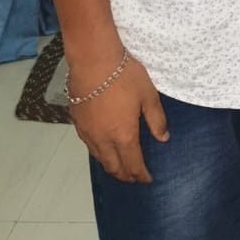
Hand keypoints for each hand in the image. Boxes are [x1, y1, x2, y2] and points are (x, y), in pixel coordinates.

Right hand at [67, 55, 168, 182]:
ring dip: (110, 165)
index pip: (133, 164)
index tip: (147, 179)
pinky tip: (102, 146)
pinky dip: (98, 152)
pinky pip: (88, 145)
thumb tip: (163, 138)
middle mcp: (103, 139)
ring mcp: (87, 132)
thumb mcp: (148, 95)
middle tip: (133, 177)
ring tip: (119, 166)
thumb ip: (156, 119)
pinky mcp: (77, 122)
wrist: (93, 60)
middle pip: (113, 167)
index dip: (141, 175)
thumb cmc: (124, 76)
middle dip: (125, 175)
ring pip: (99, 158)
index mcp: (124, 135)